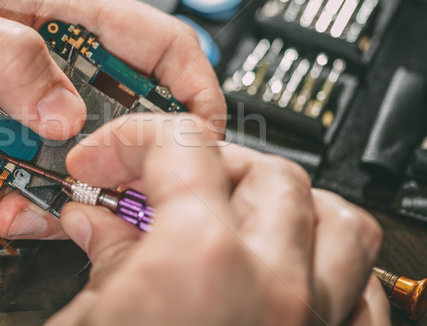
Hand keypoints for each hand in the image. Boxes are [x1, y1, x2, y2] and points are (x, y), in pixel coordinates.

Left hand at [0, 0, 224, 235]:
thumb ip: (10, 59)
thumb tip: (67, 112)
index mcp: (53, 17)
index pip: (153, 43)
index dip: (191, 83)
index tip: (203, 129)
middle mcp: (44, 70)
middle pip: (122, 118)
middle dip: (123, 160)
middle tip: (98, 186)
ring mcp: (17, 113)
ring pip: (70, 166)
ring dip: (52, 194)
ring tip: (12, 201)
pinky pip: (15, 187)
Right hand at [46, 114, 388, 325]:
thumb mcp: (87, 318)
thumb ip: (104, 256)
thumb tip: (97, 220)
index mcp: (204, 265)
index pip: (181, 148)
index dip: (132, 139)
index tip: (107, 158)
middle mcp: (276, 289)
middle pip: (266, 171)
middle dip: (205, 163)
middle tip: (163, 184)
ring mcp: (310, 322)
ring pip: (338, 221)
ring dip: (287, 203)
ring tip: (238, 212)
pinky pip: (360, 294)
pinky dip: (329, 270)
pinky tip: (286, 272)